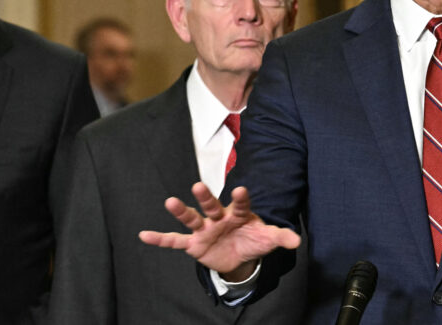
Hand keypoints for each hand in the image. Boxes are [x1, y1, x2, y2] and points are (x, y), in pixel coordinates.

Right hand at [139, 182, 299, 279]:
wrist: (238, 256)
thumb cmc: (252, 240)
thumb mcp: (267, 239)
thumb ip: (280, 237)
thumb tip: (297, 241)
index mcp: (238, 213)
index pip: (241, 203)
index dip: (242, 198)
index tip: (242, 189)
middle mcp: (218, 217)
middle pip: (211, 205)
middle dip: (205, 197)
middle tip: (199, 186)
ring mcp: (204, 229)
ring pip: (191, 218)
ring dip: (181, 211)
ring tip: (169, 202)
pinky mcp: (194, 244)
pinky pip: (175, 241)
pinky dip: (160, 239)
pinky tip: (144, 235)